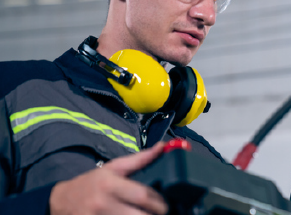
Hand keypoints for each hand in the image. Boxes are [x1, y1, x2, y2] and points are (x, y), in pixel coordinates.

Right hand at [49, 142, 167, 214]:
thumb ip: (140, 159)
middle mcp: (103, 203)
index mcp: (110, 185)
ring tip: (148, 214)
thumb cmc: (93, 183)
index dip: (158, 201)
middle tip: (159, 212)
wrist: (62, 200)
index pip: (142, 195)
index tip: (164, 203)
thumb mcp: (114, 167)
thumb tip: (162, 147)